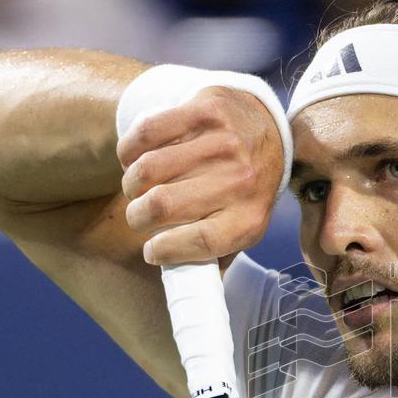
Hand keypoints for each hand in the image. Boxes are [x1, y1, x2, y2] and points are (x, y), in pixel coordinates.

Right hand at [116, 86, 284, 264]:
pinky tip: (132, 159)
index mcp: (250, 217)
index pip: (200, 242)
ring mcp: (225, 142)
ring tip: (136, 188)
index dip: (165, 250)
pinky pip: (147, 132)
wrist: (269, 129)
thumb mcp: (244, 227)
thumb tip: (185, 286)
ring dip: (131, 184)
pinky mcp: (207, 110)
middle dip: (138, 216)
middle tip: (138, 216)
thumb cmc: (246, 189)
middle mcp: (241, 180)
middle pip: (164, 206)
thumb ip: (217, 254)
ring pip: (148, 169)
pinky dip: (128, 150)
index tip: (151, 250)